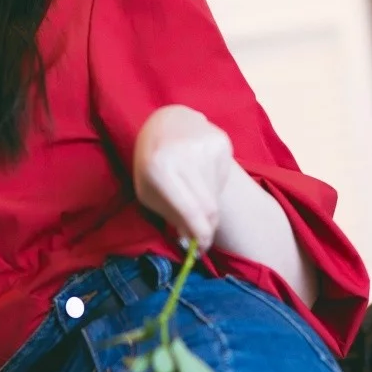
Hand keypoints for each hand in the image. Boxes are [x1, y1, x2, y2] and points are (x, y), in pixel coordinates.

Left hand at [133, 105, 233, 247]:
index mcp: (160, 168)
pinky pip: (222, 178)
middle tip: (200, 237)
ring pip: (216, 195)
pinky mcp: (222, 142)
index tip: (200, 250)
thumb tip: (190, 241)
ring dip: (207, 204)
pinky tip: (199, 171)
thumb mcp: (148, 191)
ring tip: (192, 189)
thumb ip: (170, 216)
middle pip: (209, 207)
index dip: (199, 236)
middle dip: (206, 227)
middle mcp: (185, 155)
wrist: (167, 121)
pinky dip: (213, 185)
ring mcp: (207, 146)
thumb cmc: (152, 162)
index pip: (191, 211)